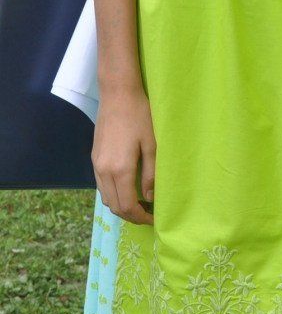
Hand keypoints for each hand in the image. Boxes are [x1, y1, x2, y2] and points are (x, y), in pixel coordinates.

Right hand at [92, 84, 155, 224]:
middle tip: (149, 214)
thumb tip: (150, 198)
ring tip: (140, 203)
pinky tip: (127, 187)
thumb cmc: (140, 116)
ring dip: (121, 205)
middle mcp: (103, 171)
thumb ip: (151, 174)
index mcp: (120, 170)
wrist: (118, 94)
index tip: (154, 219)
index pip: (127, 206)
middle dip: (131, 215)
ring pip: (105, 197)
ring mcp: (96, 165)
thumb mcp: (152, 145)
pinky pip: (101, 185)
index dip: (140, 217)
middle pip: (114, 206)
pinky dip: (113, 193)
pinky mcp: (94, 158)